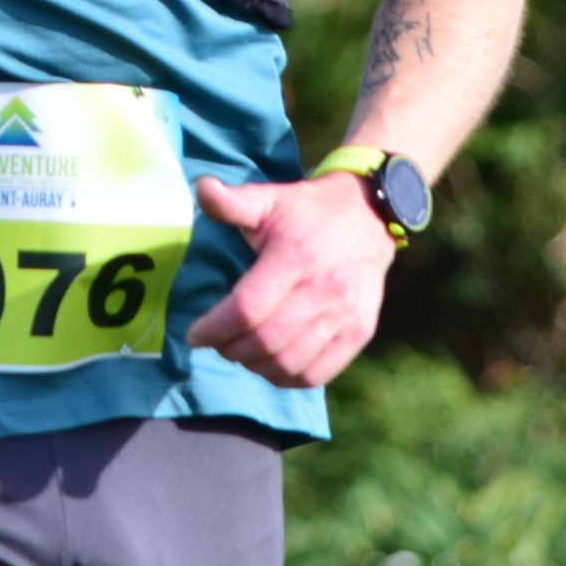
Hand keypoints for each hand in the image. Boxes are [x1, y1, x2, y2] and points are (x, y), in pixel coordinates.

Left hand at [183, 171, 394, 386]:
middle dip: (230, 349)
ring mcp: (345, 315)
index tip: (194, 335)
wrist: (371, 215)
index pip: (247, 308)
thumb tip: (200, 187)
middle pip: (266, 340)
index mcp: (295, 257)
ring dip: (255, 366)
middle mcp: (324, 290)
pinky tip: (271, 365)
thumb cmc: (310, 210)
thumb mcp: (270, 198)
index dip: (215, 328)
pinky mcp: (360, 332)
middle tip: (216, 343)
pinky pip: (318, 373)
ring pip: (290, 362)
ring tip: (240, 352)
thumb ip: (232, 202)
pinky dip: (287, 378)